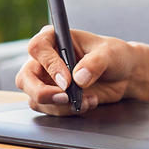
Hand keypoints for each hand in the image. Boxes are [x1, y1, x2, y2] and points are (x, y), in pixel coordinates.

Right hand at [15, 25, 138, 114]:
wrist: (124, 75)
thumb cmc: (114, 55)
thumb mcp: (110, 53)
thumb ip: (95, 62)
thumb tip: (78, 78)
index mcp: (55, 38)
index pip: (38, 48)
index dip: (49, 65)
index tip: (67, 81)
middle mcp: (46, 59)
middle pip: (25, 78)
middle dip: (42, 93)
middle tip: (65, 98)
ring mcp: (47, 80)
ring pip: (36, 99)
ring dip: (62, 105)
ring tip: (88, 98)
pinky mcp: (53, 98)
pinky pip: (50, 110)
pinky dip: (69, 111)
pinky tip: (88, 102)